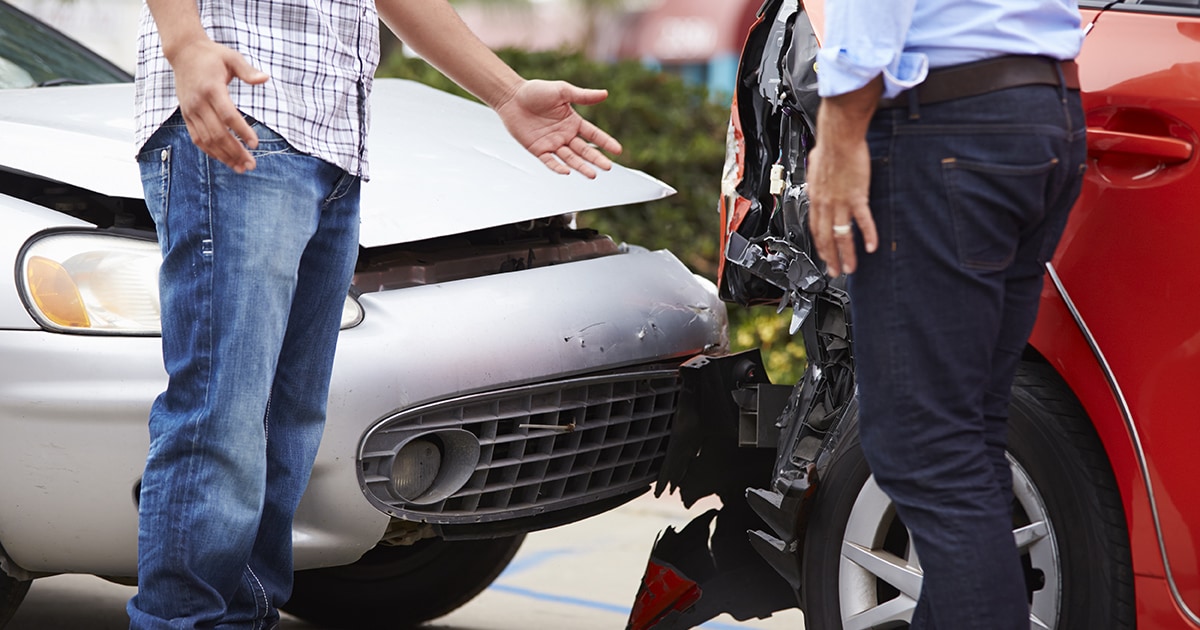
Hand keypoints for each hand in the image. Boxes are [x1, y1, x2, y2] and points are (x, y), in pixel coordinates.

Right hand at [170, 38, 268, 172]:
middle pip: (218, 133)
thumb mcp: (232, 57)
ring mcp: (191, 111)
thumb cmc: (212, 55)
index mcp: (212, 89)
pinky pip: (197, 138)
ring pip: (207, 140)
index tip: (256, 144)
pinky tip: (225, 160)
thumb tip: (265, 78)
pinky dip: (211, 151)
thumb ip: (248, 71)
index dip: (242, 131)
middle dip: (235, 151)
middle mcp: (199, 103)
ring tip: (241, 167)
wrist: (183, 52)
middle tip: (252, 164)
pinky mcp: (187, 115)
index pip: (228, 115)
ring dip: (224, 156)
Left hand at [494, 79, 621, 177]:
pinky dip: (558, 167)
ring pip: (570, 158)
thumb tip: (605, 94)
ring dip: (581, 166)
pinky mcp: (538, 149)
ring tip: (593, 174)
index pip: (593, 134)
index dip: (605, 142)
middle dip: (596, 159)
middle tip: (607, 167)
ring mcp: (552, 143)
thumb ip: (583, 96)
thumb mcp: (562, 91)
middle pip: (584, 150)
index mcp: (573, 121)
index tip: (618, 151)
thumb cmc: (536, 91)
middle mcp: (565, 135)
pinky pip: (550, 161)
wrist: (511, 97)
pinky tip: (567, 172)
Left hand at [807, 84, 881, 276]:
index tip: (823, 255)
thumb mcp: (816, 167)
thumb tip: (816, 179)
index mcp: (816, 197)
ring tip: (850, 267)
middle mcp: (825, 203)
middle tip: (834, 271)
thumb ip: (817, 179)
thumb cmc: (829, 147)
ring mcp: (840, 202)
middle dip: (830, 257)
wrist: (839, 137)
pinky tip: (871, 246)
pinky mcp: (856, 196)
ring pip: (841, 235)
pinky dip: (868, 235)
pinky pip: (862, 220)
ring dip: (846, 254)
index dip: (819, 244)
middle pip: (825, 237)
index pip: (814, 228)